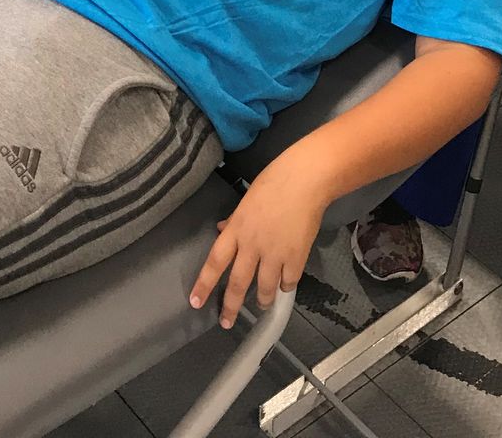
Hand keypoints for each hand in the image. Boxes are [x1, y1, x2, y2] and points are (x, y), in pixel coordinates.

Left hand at [190, 152, 329, 328]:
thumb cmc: (275, 182)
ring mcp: (275, 253)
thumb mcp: (247, 199)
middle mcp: (252, 245)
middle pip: (237, 283)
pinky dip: (286, 286)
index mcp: (237, 229)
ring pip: (264, 288)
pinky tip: (285, 285)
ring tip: (261, 305)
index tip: (195, 302)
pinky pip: (288, 281)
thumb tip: (221, 229)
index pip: (215, 261)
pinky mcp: (296, 257)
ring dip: (261, 300)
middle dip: (230, 306)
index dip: (204, 284)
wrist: (305, 180)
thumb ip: (234, 219)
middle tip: (226, 322)